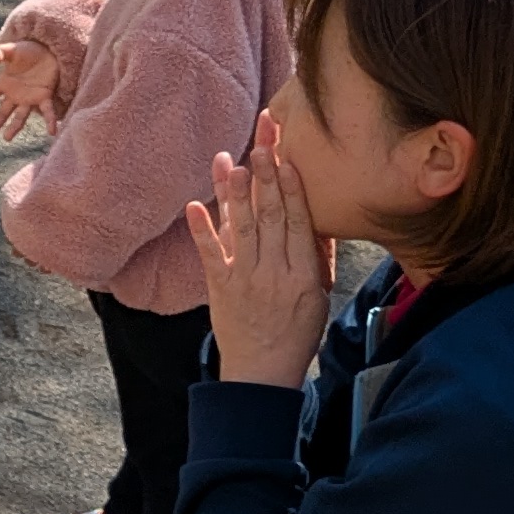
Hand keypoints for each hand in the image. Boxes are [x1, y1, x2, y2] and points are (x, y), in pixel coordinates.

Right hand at [0, 38, 60, 141]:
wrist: (48, 50)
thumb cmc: (27, 51)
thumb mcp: (11, 50)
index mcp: (4, 84)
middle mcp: (15, 95)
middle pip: (3, 112)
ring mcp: (29, 98)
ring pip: (21, 116)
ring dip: (14, 127)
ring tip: (7, 138)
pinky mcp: (44, 96)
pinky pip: (47, 111)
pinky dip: (50, 121)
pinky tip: (52, 132)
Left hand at [184, 109, 335, 393]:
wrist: (263, 372)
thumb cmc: (297, 331)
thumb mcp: (320, 295)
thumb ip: (318, 256)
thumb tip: (317, 215)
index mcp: (303, 273)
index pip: (298, 221)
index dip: (292, 187)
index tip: (287, 155)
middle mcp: (274, 272)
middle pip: (271, 216)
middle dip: (267, 176)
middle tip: (263, 140)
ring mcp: (244, 279)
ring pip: (241, 229)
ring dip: (236, 194)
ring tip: (233, 161)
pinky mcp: (219, 288)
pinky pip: (209, 256)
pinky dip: (201, 231)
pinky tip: (193, 206)